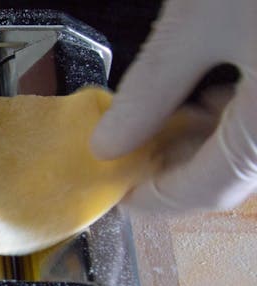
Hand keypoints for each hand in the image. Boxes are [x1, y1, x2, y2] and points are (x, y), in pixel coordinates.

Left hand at [91, 0, 256, 214]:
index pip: (207, 190)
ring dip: (211, 138)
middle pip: (236, 171)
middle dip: (179, 164)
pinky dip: (243, 113)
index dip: (154, 198)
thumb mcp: (199, 22)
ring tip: (162, 114)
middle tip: (131, 147)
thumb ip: (150, 90)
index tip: (117, 191)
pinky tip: (216, 85)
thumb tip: (108, 140)